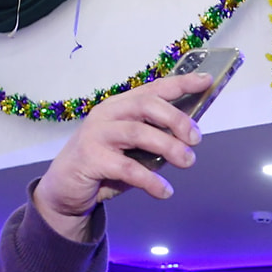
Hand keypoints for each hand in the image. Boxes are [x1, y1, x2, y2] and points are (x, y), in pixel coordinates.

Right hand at [31, 72, 212, 241]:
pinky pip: (127, 168)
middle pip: (146, 105)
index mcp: (120, 106)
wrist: (65, 188)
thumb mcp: (133, 148)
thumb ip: (155, 138)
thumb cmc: (104, 164)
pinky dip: (150, 181)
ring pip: (138, 133)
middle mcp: (107, 114)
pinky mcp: (90, 159)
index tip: (206, 80)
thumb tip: (190, 136)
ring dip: (168, 146)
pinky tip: (164, 191)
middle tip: (196, 139)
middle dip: (176, 119)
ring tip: (187, 161)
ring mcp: (96, 134)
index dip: (181, 83)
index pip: (154, 88)